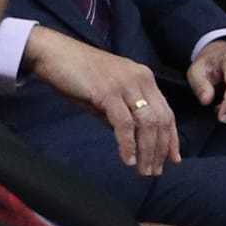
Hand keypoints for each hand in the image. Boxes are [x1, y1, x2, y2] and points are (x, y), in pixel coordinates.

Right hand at [26, 28, 182, 174]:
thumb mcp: (107, 96)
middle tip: (155, 171)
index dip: (172, 138)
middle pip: (161, 120)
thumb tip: (130, 140)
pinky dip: (128, 144)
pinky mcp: (108, 92)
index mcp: (144, 79)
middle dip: (160, 149)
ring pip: (147, 124)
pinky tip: (128, 159)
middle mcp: (141, 80)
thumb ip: (121, 114)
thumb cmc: (77, 75)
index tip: (173, 159)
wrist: (53, 53)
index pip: (167, 113)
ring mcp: (126, 85)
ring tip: (143, 171)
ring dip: (147, 151)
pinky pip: (124, 123)